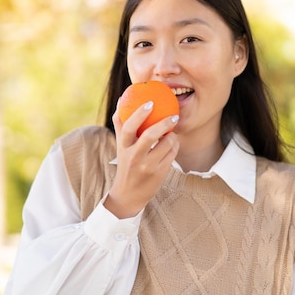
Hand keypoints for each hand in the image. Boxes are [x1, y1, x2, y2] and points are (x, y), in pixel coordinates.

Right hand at [104, 101, 179, 217]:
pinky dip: (175, 146)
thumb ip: (120, 124)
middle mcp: (134, 156)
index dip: (139, 113)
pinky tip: (173, 142)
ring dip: (172, 136)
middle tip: (174, 115)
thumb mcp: (120, 146)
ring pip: (166, 144)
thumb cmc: (126, 164)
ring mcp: (147, 166)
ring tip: (173, 131)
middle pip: (150, 135)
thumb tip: (122, 99)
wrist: (128, 194)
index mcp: (123, 146)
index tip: (150, 103)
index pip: (129, 126)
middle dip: (164, 123)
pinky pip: (172, 154)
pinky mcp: (159, 173)